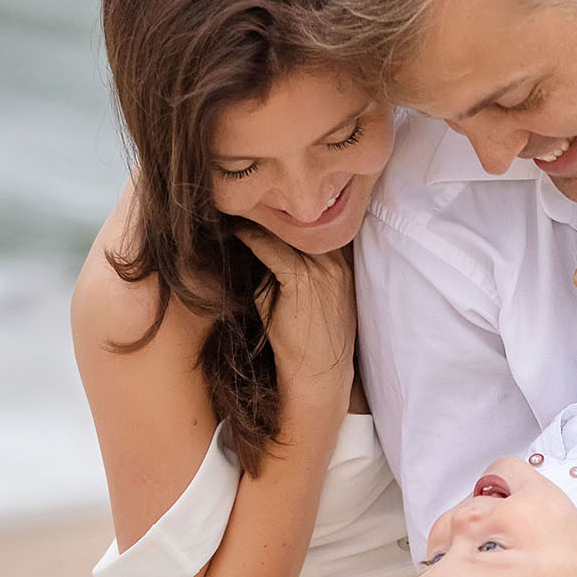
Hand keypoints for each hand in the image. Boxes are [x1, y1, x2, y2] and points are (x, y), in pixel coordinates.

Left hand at [235, 225, 357, 420]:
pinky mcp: (304, 279)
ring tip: (235, 209)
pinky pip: (270, 246)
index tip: (263, 206)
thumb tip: (260, 242)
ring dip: (261, 219)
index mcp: (344, 265)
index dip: (287, 216)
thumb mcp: (308, 299)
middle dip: (274, 211)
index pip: (314, 225)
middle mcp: (338, 262)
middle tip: (245, 199)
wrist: (319, 377)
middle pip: (302, 221)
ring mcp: (324, 269)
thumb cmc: (310, 344)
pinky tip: (232, 231)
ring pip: (287, 230)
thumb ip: (292, 268)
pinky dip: (248, 236)